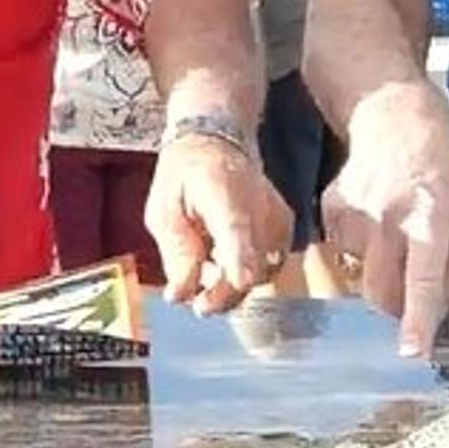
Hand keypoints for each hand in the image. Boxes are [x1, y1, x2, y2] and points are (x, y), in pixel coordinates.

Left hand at [145, 133, 292, 315]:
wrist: (217, 144)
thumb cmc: (186, 175)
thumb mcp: (163, 211)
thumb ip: (176, 253)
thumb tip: (180, 295)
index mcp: (223, 192)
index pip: (239, 232)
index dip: (239, 263)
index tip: (233, 286)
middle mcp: (259, 204)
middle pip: (253, 265)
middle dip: (225, 293)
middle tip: (200, 303)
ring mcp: (277, 217)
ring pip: (264, 272)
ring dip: (235, 283)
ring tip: (210, 264)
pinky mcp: (284, 229)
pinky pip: (269, 266)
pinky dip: (248, 271)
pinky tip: (228, 256)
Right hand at [319, 81, 448, 357]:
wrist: (390, 112)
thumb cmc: (439, 160)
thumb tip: (447, 304)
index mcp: (430, 217)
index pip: (423, 279)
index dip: (417, 319)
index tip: (411, 352)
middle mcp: (388, 217)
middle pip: (381, 292)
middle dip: (395, 306)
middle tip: (411, 287)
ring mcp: (354, 213)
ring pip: (361, 273)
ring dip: (380, 268)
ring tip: (396, 227)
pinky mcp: (331, 209)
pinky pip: (345, 251)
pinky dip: (362, 246)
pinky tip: (376, 213)